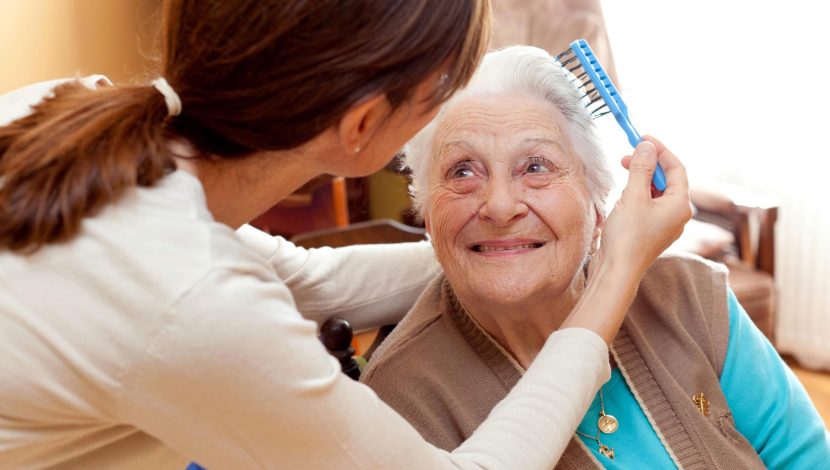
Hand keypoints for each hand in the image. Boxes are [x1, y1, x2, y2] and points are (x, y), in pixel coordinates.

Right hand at [594, 136, 691, 277]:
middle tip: (628, 154)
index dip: (660, 150)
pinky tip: (624, 194)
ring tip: (623, 172)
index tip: (643, 138)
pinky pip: (650, 204)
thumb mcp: (633, 196)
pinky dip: (639, 193)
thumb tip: (647, 146)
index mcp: (680, 204)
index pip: (676, 168)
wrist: (618, 271)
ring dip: (642, 178)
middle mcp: (678, 214)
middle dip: (648, 164)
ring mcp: (666, 223)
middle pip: (667, 179)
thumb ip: (641, 169)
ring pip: (657, 191)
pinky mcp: (653, 230)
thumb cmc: (628, 237)